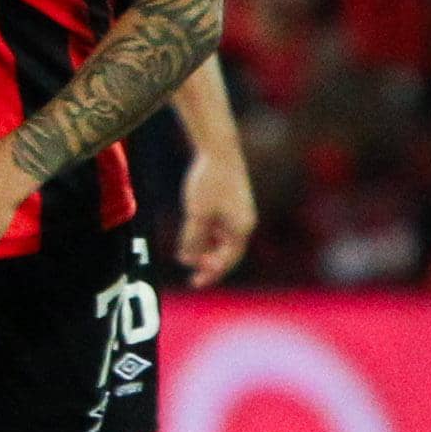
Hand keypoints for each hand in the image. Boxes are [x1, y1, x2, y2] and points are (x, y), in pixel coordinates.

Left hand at [176, 132, 256, 287]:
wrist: (219, 149)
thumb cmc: (209, 181)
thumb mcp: (197, 213)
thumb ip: (193, 238)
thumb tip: (187, 260)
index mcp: (241, 228)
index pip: (228, 260)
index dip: (211, 273)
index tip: (195, 282)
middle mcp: (243, 223)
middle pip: (228, 253)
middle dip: (210, 266)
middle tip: (193, 278)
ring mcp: (238, 214)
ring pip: (223, 241)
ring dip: (207, 252)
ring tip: (188, 259)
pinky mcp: (231, 205)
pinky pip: (220, 228)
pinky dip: (207, 237)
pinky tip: (191, 242)